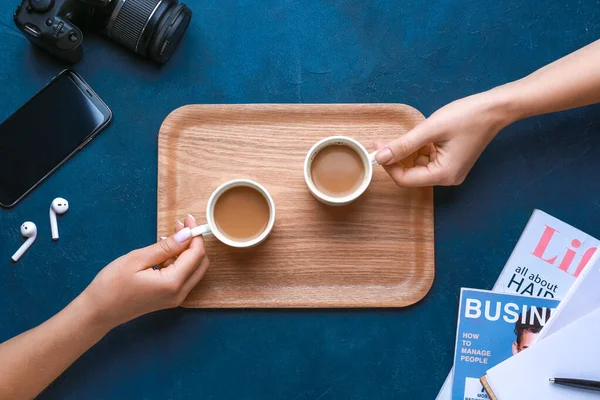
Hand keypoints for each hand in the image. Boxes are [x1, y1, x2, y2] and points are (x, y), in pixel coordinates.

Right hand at [81, 214, 208, 328]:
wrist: (97, 312)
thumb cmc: (112, 285)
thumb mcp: (138, 259)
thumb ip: (166, 247)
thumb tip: (186, 235)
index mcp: (173, 283)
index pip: (196, 254)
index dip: (195, 234)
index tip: (188, 219)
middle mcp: (179, 293)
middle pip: (200, 263)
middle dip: (194, 242)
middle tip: (180, 226)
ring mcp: (175, 298)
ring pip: (193, 270)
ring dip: (186, 252)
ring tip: (169, 236)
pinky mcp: (169, 298)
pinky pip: (182, 277)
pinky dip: (178, 262)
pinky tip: (164, 252)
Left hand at [375, 90, 514, 185]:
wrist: (494, 108)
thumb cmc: (466, 117)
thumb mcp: (430, 130)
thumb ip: (404, 145)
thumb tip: (381, 156)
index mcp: (443, 175)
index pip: (405, 179)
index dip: (389, 165)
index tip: (378, 147)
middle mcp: (447, 177)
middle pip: (411, 174)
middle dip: (396, 158)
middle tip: (384, 140)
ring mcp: (449, 170)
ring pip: (417, 166)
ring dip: (406, 153)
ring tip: (401, 135)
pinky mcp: (450, 161)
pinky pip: (427, 159)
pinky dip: (417, 149)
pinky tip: (417, 136)